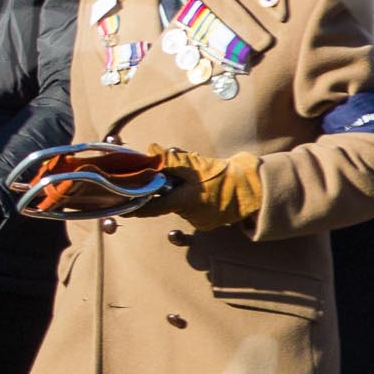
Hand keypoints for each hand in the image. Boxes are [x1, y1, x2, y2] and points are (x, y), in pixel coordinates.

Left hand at [133, 145, 263, 230]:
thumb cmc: (222, 176)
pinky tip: (205, 190)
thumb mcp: (195, 164)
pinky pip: (192, 209)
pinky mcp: (207, 223)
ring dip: (182, 191)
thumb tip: (150, 150)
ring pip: (181, 203)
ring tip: (198, 179)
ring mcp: (199, 221)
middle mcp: (188, 215)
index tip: (122, 208)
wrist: (251, 188)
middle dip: (168, 188)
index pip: (152, 207)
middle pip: (168, 200)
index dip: (137, 207)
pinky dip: (193, 199)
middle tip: (179, 174)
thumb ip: (171, 159)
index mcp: (183, 201)